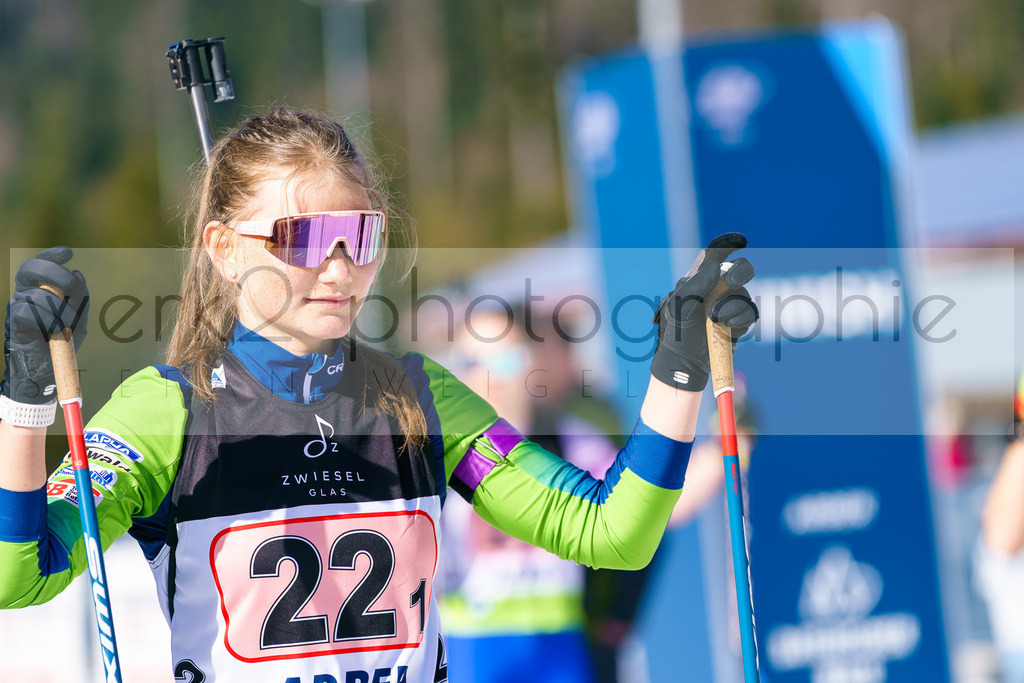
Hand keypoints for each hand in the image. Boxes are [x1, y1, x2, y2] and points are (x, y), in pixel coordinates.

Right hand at [3, 247, 89, 404]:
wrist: (45, 371)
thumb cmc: (60, 342)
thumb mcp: (78, 319)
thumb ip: (81, 298)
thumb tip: (77, 273)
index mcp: (40, 289)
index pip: (41, 263)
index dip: (52, 254)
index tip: (68, 253)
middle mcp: (25, 293)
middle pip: (31, 268)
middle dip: (54, 271)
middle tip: (70, 283)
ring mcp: (17, 306)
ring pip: (38, 294)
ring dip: (61, 311)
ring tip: (67, 327)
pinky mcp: (13, 322)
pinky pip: (28, 312)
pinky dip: (47, 321)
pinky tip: (53, 332)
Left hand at [650, 233, 757, 391]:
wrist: (684, 362)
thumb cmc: (677, 333)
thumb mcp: (680, 308)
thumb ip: (696, 285)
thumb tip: (716, 267)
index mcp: (698, 280)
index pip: (713, 255)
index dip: (728, 244)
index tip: (741, 241)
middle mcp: (716, 289)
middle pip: (739, 269)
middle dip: (739, 272)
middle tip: (728, 282)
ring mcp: (729, 305)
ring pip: (744, 294)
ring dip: (732, 305)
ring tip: (715, 319)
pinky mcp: (738, 322)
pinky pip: (750, 313)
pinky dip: (741, 318)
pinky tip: (728, 326)